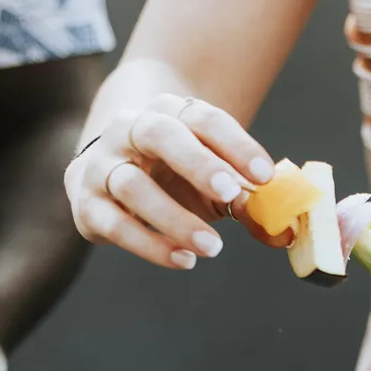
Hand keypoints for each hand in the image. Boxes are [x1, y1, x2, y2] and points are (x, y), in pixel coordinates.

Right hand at [66, 94, 287, 270]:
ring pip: (131, 185)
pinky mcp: (86, 203)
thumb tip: (285, 232)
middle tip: (230, 194)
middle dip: (196, 163)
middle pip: (159, 135)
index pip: (203, 118)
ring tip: (213, 246)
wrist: (118, 167)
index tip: (264, 175)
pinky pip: (114, 224)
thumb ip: (249, 202)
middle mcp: (128, 129)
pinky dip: (150, 245)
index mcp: (169, 112)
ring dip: (174, 218)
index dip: (235, 144)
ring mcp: (101, 164)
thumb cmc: (179, 172)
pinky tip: (183, 259)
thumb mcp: (216, 179)